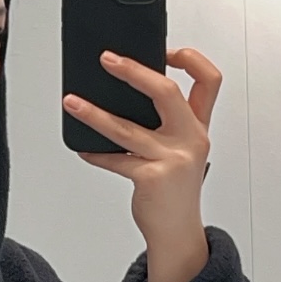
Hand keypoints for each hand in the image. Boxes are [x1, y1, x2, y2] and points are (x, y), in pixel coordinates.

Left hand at [64, 46, 220, 281]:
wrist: (177, 231)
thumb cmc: (173, 189)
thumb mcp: (181, 150)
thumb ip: (165, 124)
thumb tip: (122, 94)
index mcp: (199, 126)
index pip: (209, 80)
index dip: (190, 58)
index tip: (165, 50)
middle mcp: (191, 139)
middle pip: (166, 92)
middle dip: (134, 71)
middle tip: (107, 60)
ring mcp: (172, 159)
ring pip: (127, 127)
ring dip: (94, 113)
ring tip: (72, 102)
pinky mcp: (151, 178)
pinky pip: (115, 159)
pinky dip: (96, 153)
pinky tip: (83, 148)